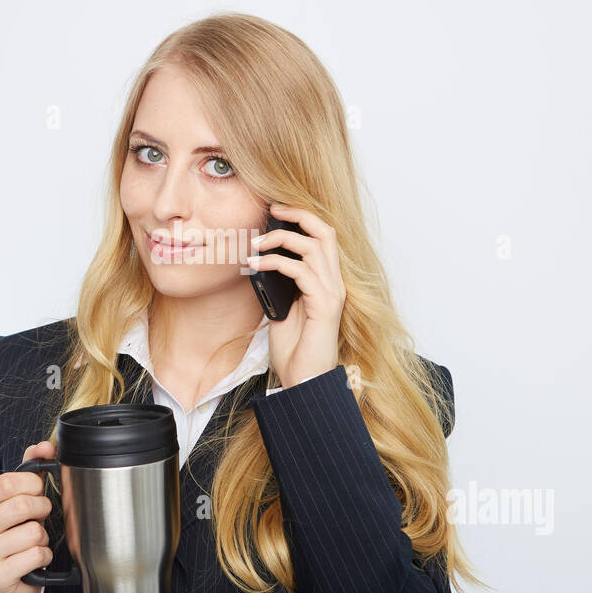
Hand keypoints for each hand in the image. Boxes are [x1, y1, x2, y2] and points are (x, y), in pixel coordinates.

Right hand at [0, 441, 56, 592]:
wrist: (2, 577)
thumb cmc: (9, 529)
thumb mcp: (13, 497)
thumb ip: (28, 467)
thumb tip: (46, 447)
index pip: (7, 482)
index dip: (32, 483)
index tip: (37, 489)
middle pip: (21, 506)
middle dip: (42, 508)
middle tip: (40, 515)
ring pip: (33, 532)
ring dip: (43, 535)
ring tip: (33, 539)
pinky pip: (36, 556)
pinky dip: (44, 555)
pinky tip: (34, 557)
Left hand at [247, 201, 345, 388]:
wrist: (304, 382)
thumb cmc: (294, 350)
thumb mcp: (282, 308)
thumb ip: (279, 285)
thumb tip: (261, 261)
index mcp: (326, 282)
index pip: (323, 236)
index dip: (302, 217)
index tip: (276, 210)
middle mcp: (335, 283)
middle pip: (326, 231)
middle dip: (298, 214)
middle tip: (271, 211)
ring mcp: (332, 294)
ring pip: (314, 246)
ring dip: (281, 238)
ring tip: (256, 244)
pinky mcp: (324, 306)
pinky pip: (301, 271)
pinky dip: (277, 262)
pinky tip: (259, 265)